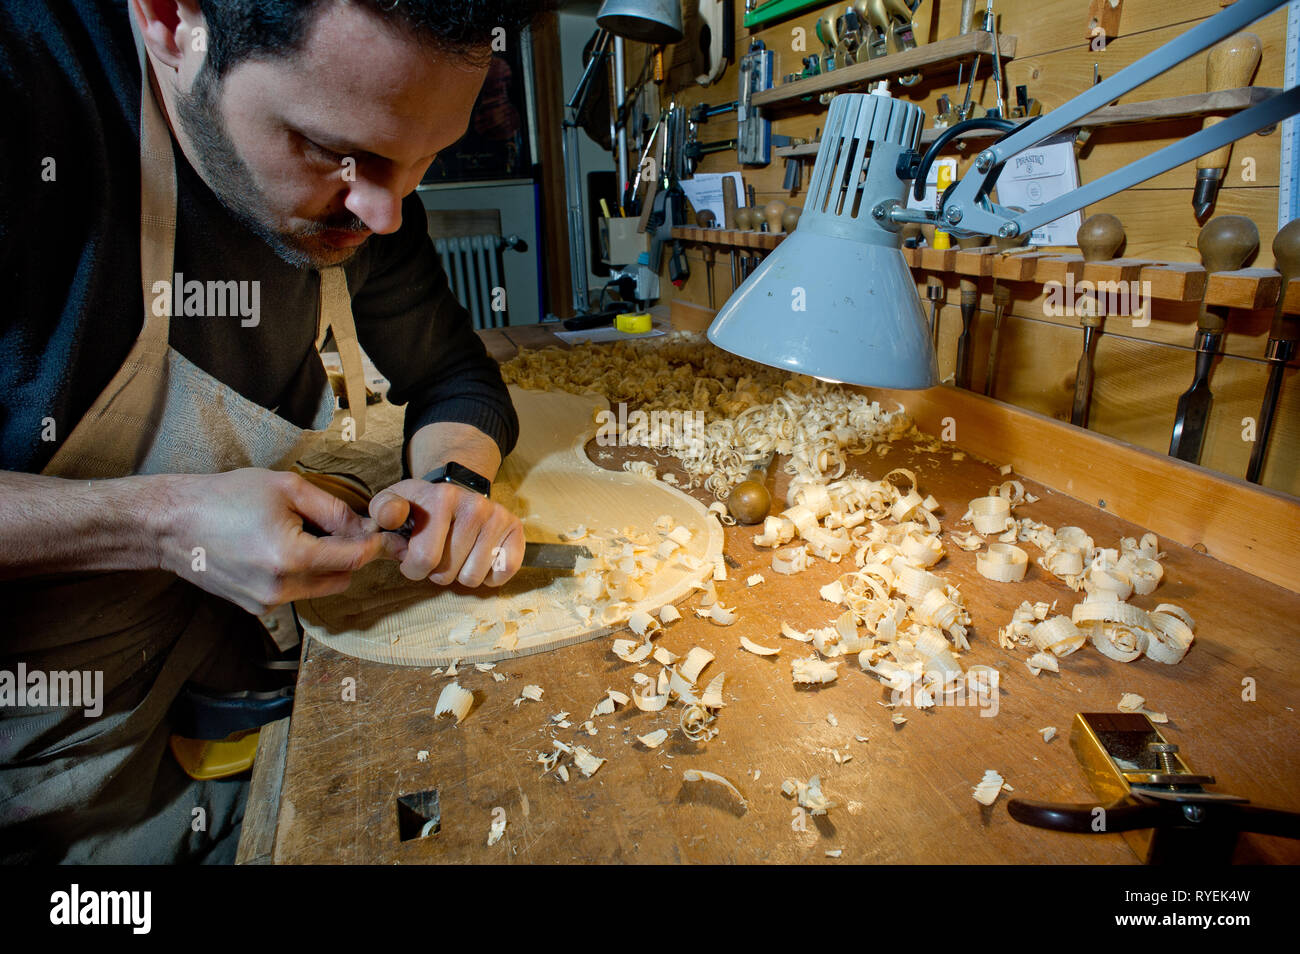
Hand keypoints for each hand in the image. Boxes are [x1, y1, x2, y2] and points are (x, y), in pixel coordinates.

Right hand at [159, 468, 386, 614]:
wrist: (172, 524)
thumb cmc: (225, 498)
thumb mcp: (287, 489)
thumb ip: (333, 510)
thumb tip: (364, 527)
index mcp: (292, 557)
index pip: (353, 559)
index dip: (371, 544)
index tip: (378, 531)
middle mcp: (280, 588)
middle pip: (341, 579)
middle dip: (347, 556)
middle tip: (336, 528)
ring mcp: (266, 603)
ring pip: (319, 588)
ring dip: (322, 566)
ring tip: (300, 535)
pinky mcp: (255, 608)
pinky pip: (294, 593)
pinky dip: (298, 575)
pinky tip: (276, 549)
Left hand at [368, 478, 523, 587]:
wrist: (456, 494)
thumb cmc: (421, 508)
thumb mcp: (393, 503)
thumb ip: (383, 510)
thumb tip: (392, 517)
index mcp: (442, 498)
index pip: (423, 560)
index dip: (412, 568)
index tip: (411, 558)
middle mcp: (474, 505)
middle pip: (447, 573)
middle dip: (436, 572)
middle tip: (437, 554)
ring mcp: (497, 517)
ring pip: (473, 577)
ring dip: (460, 574)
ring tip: (456, 555)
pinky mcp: (515, 529)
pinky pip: (504, 571)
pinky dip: (490, 576)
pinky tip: (478, 560)